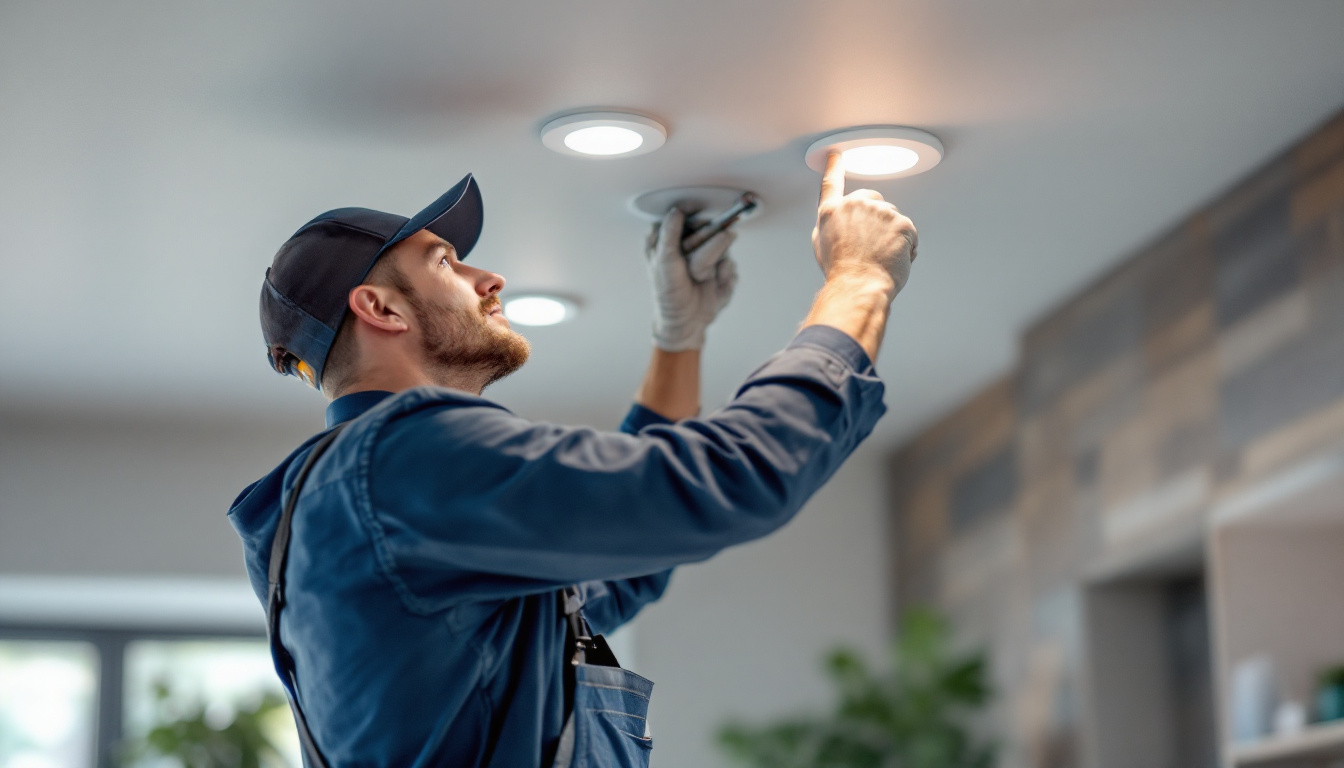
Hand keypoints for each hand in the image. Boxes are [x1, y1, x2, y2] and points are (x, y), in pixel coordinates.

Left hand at [646, 207, 738, 351]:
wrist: (686, 320)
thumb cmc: (669, 292)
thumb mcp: (663, 260)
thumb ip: (669, 233)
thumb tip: (677, 211)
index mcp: (674, 237)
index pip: (687, 216)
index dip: (692, 217)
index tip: (695, 215)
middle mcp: (694, 243)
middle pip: (708, 229)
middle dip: (703, 245)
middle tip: (692, 265)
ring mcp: (711, 255)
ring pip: (723, 245)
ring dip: (712, 261)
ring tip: (699, 276)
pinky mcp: (725, 268)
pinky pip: (730, 264)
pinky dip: (723, 275)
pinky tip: (712, 283)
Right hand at [811, 151, 917, 301]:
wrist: (859, 286)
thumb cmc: (842, 272)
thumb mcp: (823, 245)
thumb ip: (832, 224)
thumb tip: (842, 220)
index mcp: (832, 212)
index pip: (831, 183)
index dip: (833, 167)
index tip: (835, 155)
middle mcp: (855, 205)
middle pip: (873, 200)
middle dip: (876, 218)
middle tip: (872, 244)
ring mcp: (880, 211)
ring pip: (893, 218)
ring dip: (891, 235)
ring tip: (880, 257)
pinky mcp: (902, 222)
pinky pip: (909, 232)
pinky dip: (906, 246)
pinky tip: (894, 260)